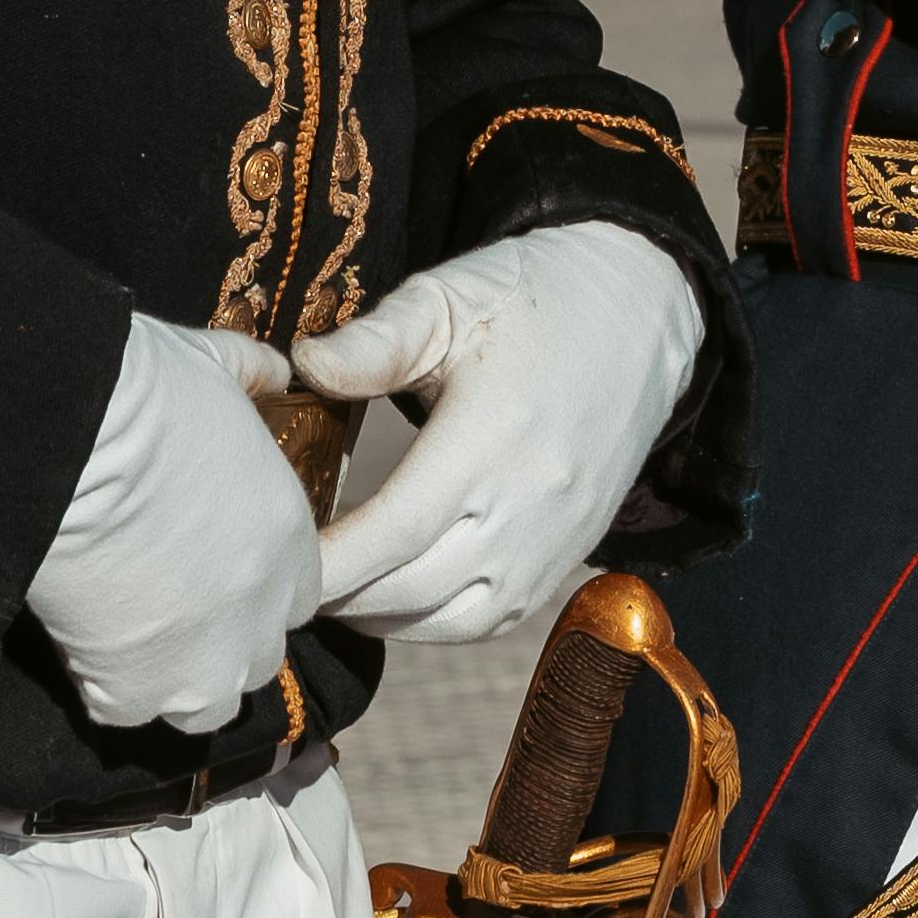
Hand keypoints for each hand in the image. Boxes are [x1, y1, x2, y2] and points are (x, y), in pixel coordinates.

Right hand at [26, 316, 323, 733]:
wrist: (78, 441)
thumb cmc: (145, 392)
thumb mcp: (216, 367)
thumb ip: (253, 378)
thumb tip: (274, 370)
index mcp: (292, 541)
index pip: (297, 596)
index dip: (253, 588)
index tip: (209, 570)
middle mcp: (262, 613)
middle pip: (257, 658)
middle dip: (219, 642)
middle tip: (164, 606)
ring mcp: (202, 664)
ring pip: (205, 706)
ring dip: (173, 681)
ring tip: (128, 639)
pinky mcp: (135, 691)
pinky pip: (125, 712)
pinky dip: (104, 685)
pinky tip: (80, 640)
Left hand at [297, 222, 707, 645]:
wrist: (640, 314)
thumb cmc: (531, 298)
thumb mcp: (448, 295)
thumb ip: (377, 340)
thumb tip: (302, 367)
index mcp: (494, 432)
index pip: (397, 528)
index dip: (330, 561)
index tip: (277, 555)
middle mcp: (531, 501)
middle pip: (414, 587)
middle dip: (339, 594)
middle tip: (283, 572)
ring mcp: (555, 538)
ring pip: (451, 618)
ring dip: (381, 617)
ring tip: (331, 587)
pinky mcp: (568, 555)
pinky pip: (491, 619)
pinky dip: (432, 622)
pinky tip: (391, 595)